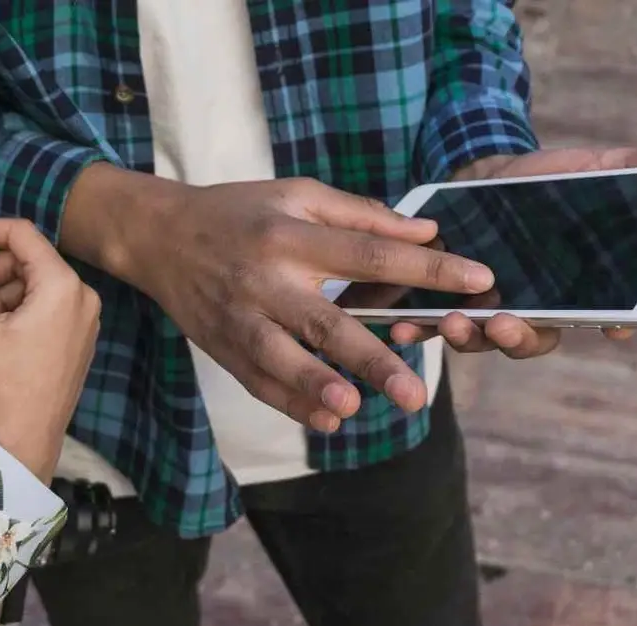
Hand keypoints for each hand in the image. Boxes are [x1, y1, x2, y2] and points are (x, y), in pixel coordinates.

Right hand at [0, 219, 100, 483]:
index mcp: (63, 286)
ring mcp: (88, 320)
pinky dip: (21, 309)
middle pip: (32, 259)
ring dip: (5, 292)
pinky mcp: (82, 339)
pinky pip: (49, 306)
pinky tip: (1, 337)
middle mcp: (85, 297)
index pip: (24, 234)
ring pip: (38, 283)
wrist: (21, 444)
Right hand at [77, 168, 494, 431]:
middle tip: (415, 391)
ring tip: (356, 408)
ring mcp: (239, 317)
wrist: (159, 236)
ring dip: (317, 386)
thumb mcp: (295, 195)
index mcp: (291, 236)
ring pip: (281, 359)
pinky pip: (257, 381)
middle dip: (371, 357)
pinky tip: (325, 419)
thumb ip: (359, 215)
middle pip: (324, 322)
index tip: (477, 282)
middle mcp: (265, 279)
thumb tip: (422, 233)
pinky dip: (289, 402)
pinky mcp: (221, 346)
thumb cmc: (237, 210)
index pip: (368, 254)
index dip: (424, 269)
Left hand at [392, 137, 636, 355]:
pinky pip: (432, 321)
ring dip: (465, 337)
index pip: (599, 317)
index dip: (609, 324)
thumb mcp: (603, 168)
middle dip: (517, 337)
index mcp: (574, 289)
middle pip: (531, 338)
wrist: (485, 175)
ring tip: (449, 323)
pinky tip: (402, 325)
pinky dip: (418, 326)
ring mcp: (488, 307)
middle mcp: (533, 307)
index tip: (616, 327)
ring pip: (480, 337)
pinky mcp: (445, 299)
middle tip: (502, 324)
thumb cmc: (552, 181)